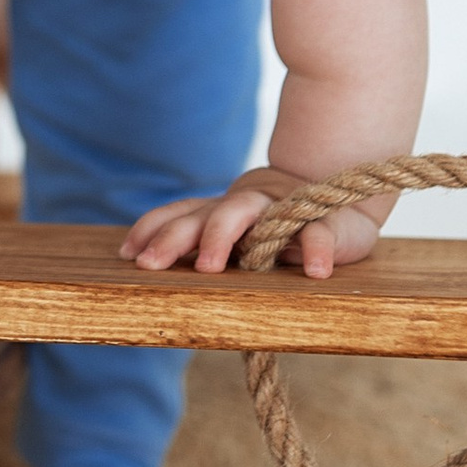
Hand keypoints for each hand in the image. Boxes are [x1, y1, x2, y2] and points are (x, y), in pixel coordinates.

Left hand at [121, 171, 399, 282]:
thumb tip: (155, 269)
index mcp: (222, 213)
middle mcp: (246, 207)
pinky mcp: (324, 222)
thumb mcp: (239, 237)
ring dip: (220, 236)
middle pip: (202, 215)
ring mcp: (283, 210)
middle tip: (149, 265)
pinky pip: (318, 233)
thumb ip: (205, 247)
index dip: (151, 230)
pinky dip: (316, 250)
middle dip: (172, 238)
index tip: (127, 255)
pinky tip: (313, 270)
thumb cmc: (277, 229)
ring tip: (206, 268)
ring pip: (244, 212)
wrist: (338, 196)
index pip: (180, 215)